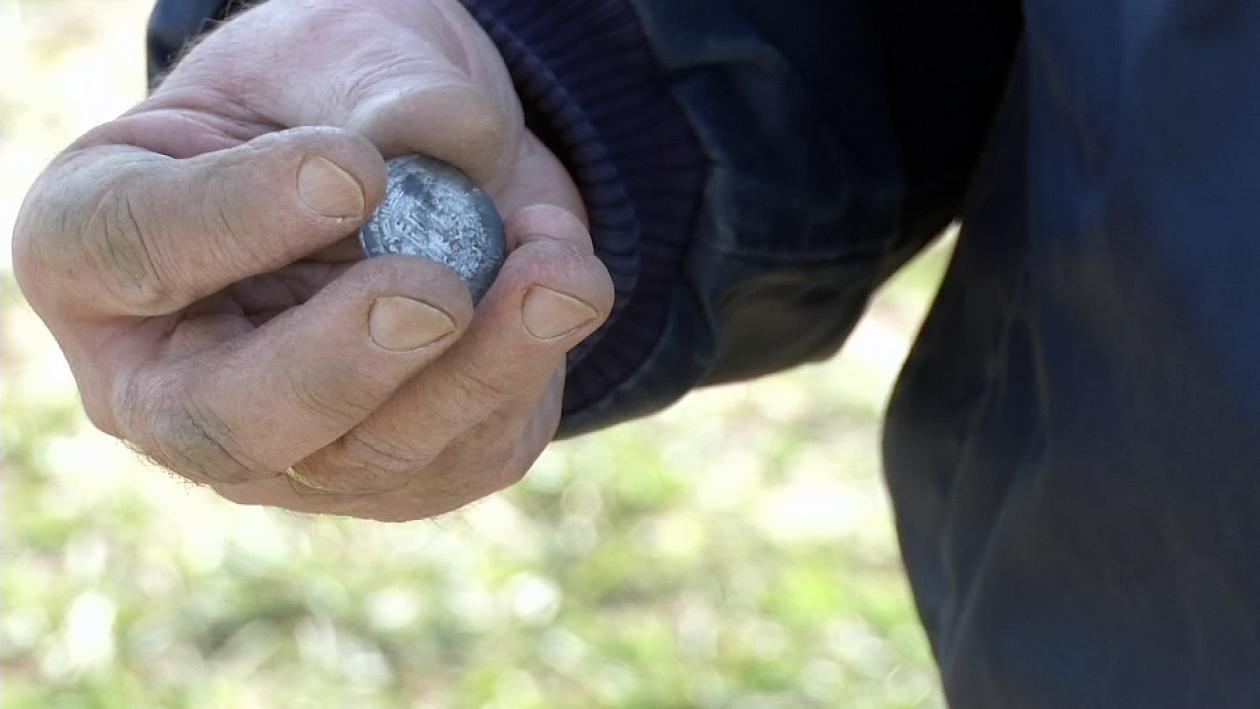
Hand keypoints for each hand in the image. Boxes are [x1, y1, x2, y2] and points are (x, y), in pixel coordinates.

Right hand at [12, 0, 612, 520]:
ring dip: (477, 369)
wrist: (419, 164)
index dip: (236, 218)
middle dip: (339, 362)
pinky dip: (526, 369)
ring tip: (564, 276)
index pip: (133, 250)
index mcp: (101, 249)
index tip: (350, 167)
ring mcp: (285, 445)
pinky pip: (461, 451)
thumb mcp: (340, 49)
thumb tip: (434, 144)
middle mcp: (173, 376)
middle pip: (225, 420)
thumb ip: (376, 87)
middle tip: (432, 294)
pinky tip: (568, 286)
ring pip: (367, 455)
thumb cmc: (334, 98)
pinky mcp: (398, 471)